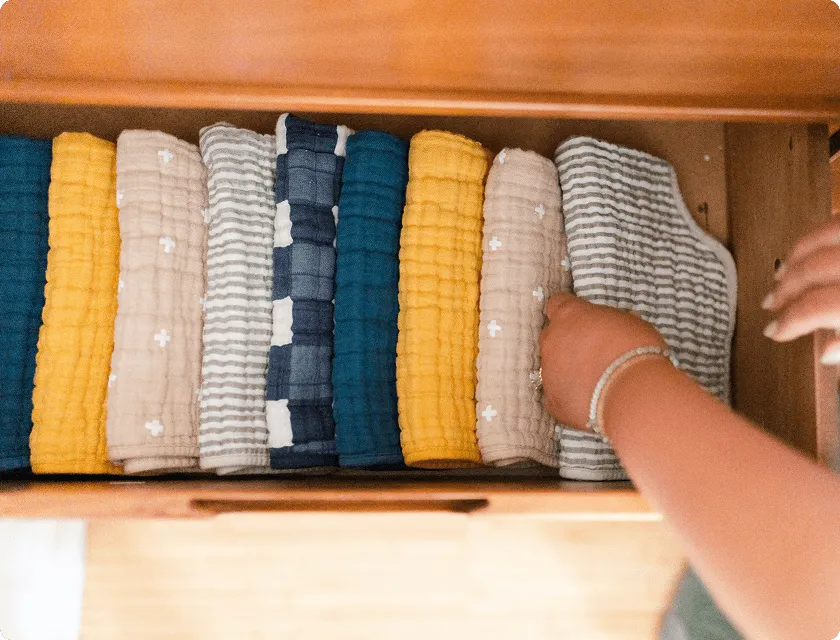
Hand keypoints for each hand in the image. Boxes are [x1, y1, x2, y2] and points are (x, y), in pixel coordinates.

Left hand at [539, 292, 665, 429]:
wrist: (633, 393)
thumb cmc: (637, 350)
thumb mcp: (630, 323)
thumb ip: (611, 322)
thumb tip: (613, 326)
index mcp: (569, 315)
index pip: (558, 303)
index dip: (570, 312)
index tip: (581, 319)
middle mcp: (552, 340)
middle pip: (552, 336)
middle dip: (567, 342)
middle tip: (592, 352)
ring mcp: (548, 371)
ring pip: (552, 366)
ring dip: (567, 370)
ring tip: (593, 380)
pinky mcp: (552, 400)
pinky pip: (557, 394)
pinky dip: (570, 396)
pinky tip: (590, 400)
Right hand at [762, 219, 839, 364]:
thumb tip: (827, 353)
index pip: (816, 307)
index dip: (791, 322)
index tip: (775, 331)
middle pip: (814, 269)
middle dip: (786, 287)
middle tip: (772, 302)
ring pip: (826, 235)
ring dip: (798, 253)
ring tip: (783, 270)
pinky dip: (824, 231)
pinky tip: (817, 242)